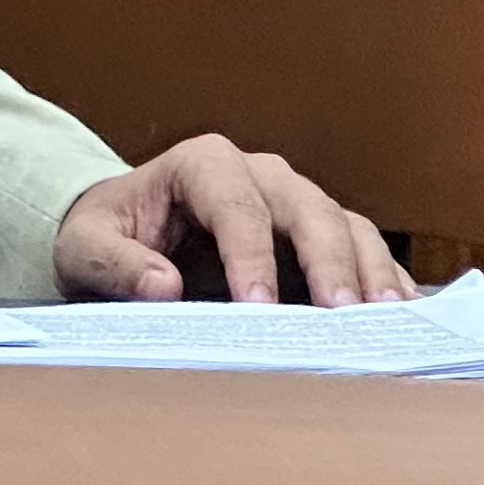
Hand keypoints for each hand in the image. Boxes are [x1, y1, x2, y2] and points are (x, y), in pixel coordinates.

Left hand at [53, 133, 417, 308]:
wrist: (123, 234)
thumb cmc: (105, 235)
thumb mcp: (85, 247)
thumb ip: (115, 263)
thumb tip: (161, 286)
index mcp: (201, 164)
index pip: (233, 203)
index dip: (249, 253)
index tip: (256, 305)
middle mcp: (257, 174)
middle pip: (304, 206)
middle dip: (326, 259)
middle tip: (340, 314)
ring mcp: (294, 202)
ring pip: (345, 224)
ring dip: (368, 270)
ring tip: (385, 320)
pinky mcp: (318, 236)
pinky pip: (362, 249)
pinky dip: (382, 280)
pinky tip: (398, 318)